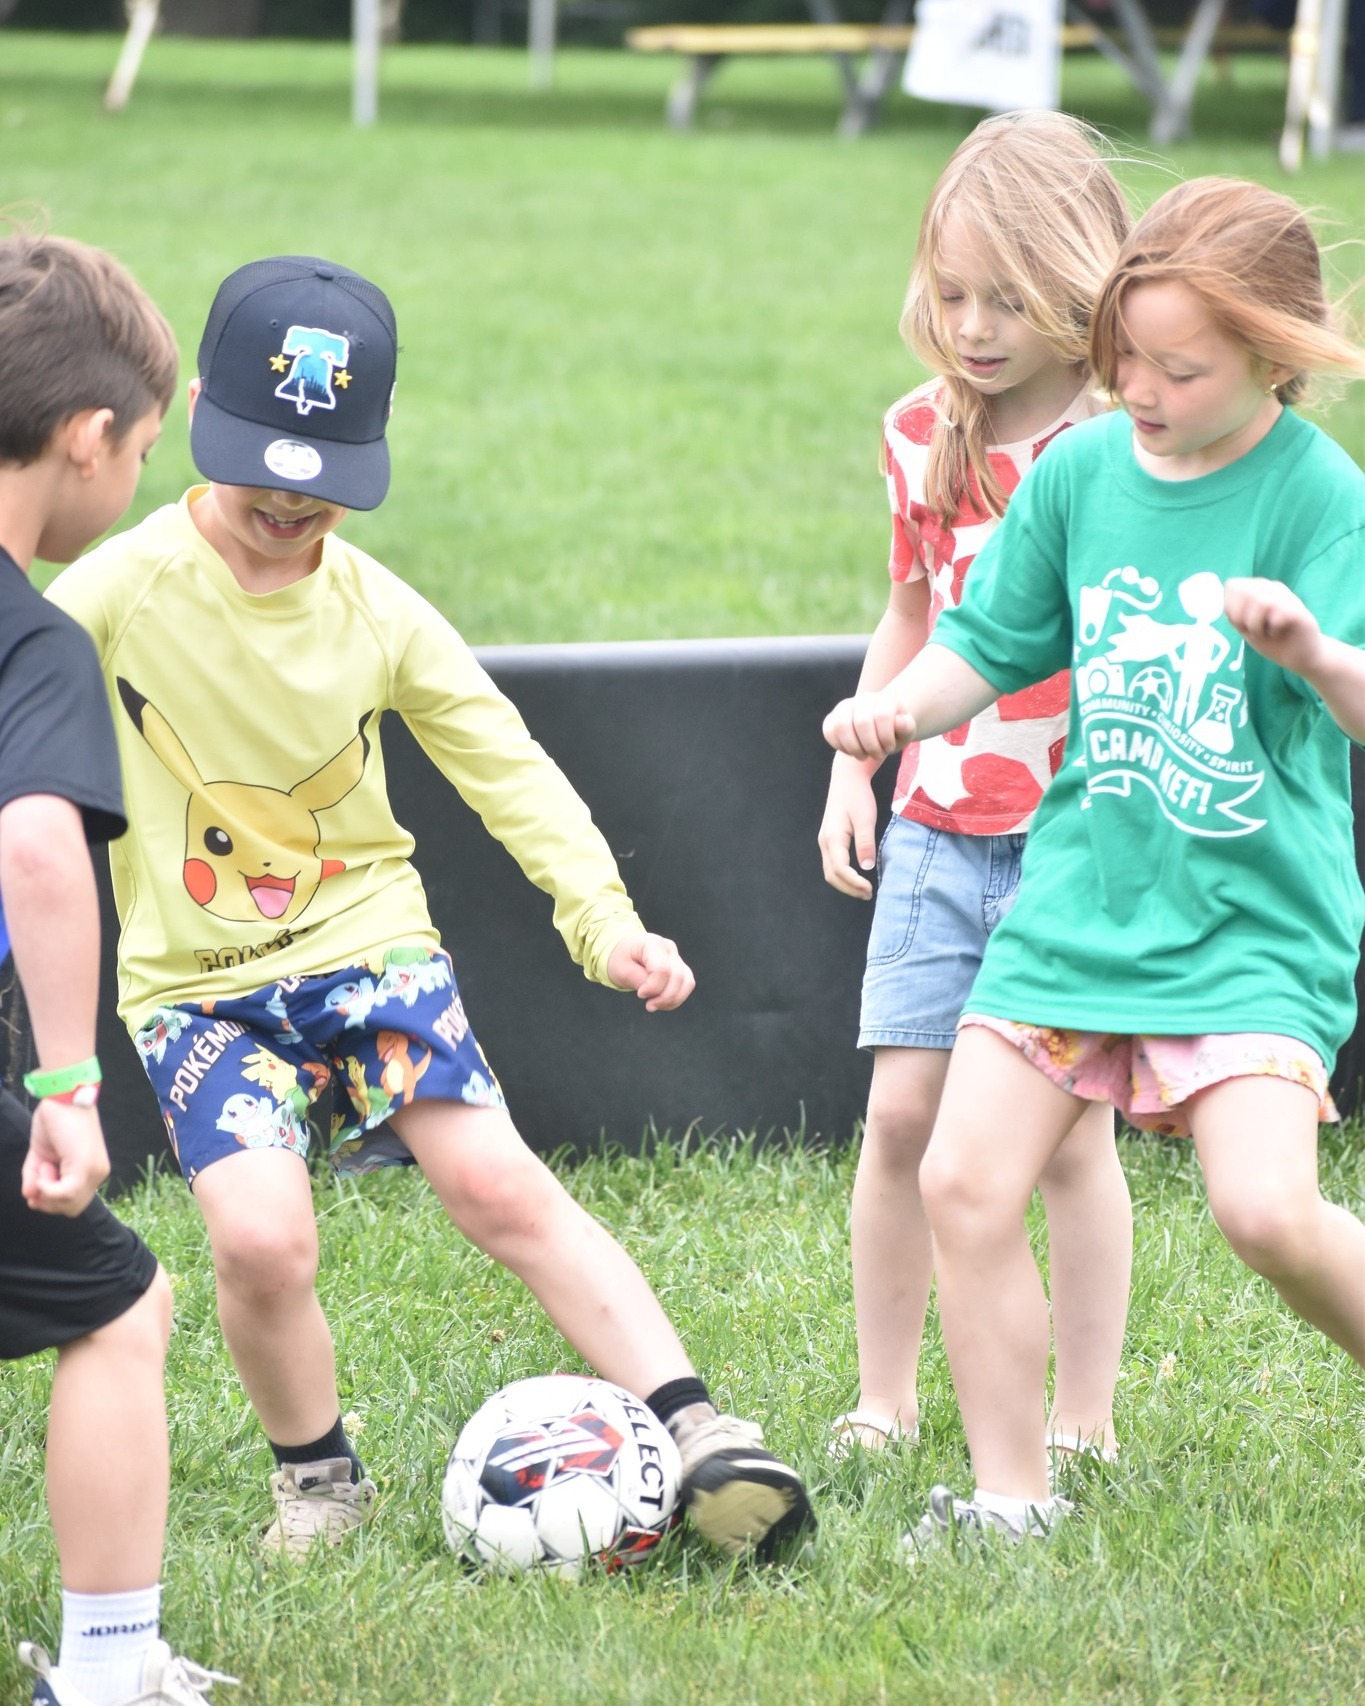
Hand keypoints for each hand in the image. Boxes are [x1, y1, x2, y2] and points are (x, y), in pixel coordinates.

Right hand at [21, 1099, 110, 1215]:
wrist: (63, 1096)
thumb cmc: (54, 1120)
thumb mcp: (40, 1155)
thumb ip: (35, 1177)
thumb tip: (30, 1196)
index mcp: (88, 1171)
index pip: (72, 1203)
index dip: (50, 1201)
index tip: (36, 1183)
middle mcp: (96, 1174)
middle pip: (71, 1209)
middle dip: (48, 1201)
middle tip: (39, 1176)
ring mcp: (94, 1172)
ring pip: (69, 1205)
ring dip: (47, 1191)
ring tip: (45, 1166)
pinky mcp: (86, 1167)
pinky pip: (65, 1194)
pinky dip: (48, 1188)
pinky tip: (44, 1169)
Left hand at [607, 932, 695, 1011]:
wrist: (624, 952)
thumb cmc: (620, 959)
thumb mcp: (621, 970)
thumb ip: (639, 980)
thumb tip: (656, 992)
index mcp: (652, 943)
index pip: (662, 970)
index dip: (653, 987)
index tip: (640, 994)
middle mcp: (669, 948)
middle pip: (678, 977)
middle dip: (664, 997)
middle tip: (649, 1006)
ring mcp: (677, 957)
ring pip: (687, 982)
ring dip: (672, 1000)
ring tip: (655, 1005)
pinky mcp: (681, 968)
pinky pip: (687, 985)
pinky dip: (676, 998)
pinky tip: (662, 1002)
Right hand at [818, 756, 878, 898]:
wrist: (846, 779)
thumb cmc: (857, 796)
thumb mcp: (865, 818)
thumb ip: (865, 843)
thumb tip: (867, 867)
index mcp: (833, 838)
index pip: (841, 869)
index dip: (854, 883)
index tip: (870, 889)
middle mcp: (824, 842)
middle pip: (832, 875)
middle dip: (849, 888)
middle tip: (869, 894)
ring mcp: (824, 841)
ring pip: (830, 872)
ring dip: (845, 884)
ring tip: (864, 890)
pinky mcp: (829, 840)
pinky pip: (832, 864)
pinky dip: (843, 876)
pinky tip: (857, 877)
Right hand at [822, 688, 915, 763]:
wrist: (878, 731)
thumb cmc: (894, 733)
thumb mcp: (906, 732)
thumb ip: (907, 727)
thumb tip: (899, 722)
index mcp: (884, 699)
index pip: (882, 716)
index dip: (885, 738)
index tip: (890, 748)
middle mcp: (862, 699)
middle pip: (861, 722)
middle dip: (871, 746)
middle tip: (877, 755)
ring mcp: (844, 707)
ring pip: (841, 726)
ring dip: (854, 748)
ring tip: (863, 755)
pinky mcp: (831, 718)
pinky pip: (829, 732)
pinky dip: (840, 746)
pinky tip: (852, 752)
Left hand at [1223, 577, 1324, 677]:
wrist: (1301, 657)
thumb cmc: (1273, 642)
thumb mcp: (1246, 628)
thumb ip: (1234, 614)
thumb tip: (1220, 601)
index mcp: (1258, 590)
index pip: (1232, 586)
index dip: (1230, 608)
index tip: (1239, 624)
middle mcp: (1273, 588)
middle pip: (1244, 592)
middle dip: (1241, 618)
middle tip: (1253, 631)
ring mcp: (1288, 598)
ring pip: (1260, 601)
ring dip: (1256, 625)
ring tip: (1265, 633)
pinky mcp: (1299, 612)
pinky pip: (1278, 613)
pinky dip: (1271, 629)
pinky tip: (1277, 634)